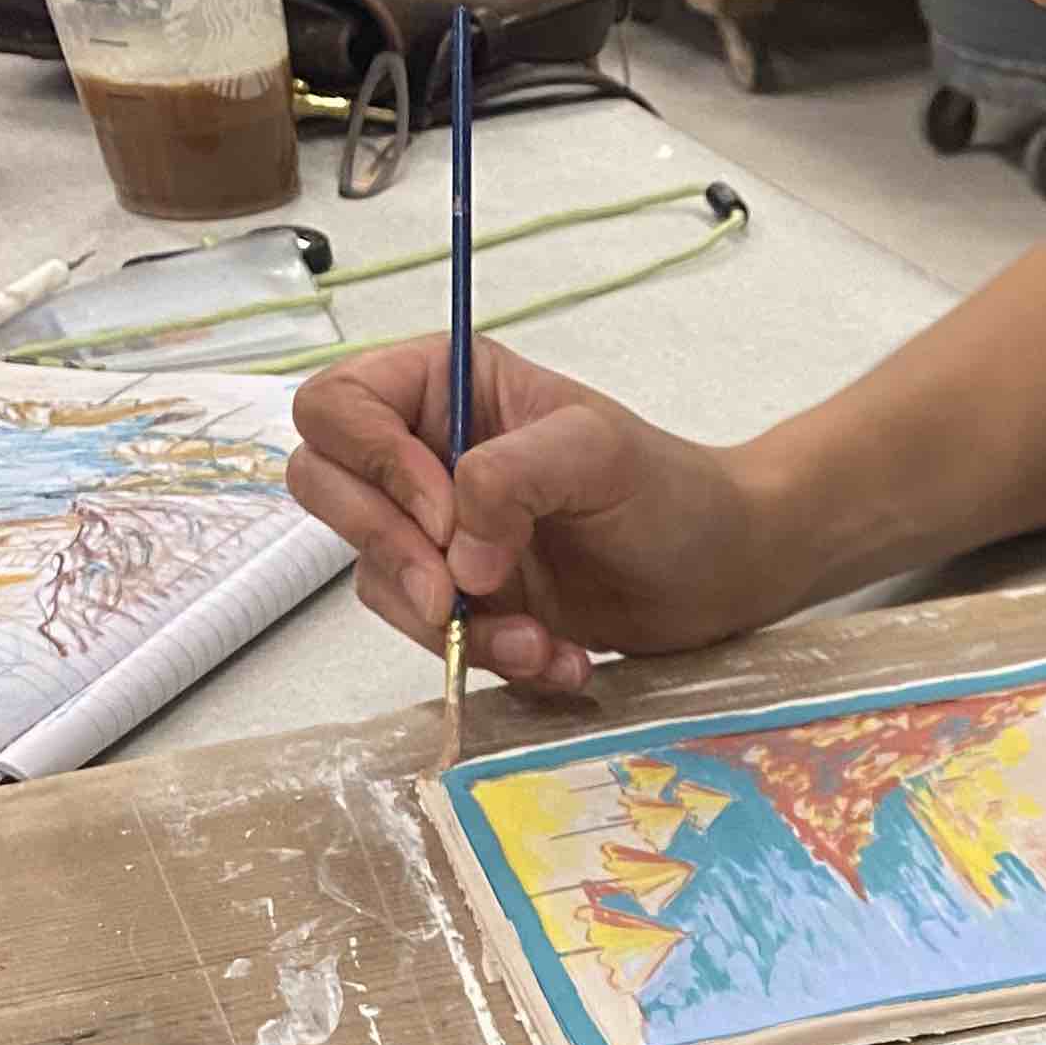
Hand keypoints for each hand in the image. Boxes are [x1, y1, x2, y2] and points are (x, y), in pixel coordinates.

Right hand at [286, 338, 775, 690]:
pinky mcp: (465, 600)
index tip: (444, 516)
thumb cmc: (669, 492)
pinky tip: (557, 659)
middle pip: (326, 488)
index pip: (338, 407)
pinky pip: (433, 635)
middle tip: (456, 595)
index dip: (372, 464)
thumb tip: (454, 549)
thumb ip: (513, 476)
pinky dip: (489, 658)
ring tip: (536, 641)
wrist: (719, 573)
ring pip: (377, 576)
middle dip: (388, 551)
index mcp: (441, 385)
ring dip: (451, 624)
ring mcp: (438, 533)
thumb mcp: (597, 455)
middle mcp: (424, 453)